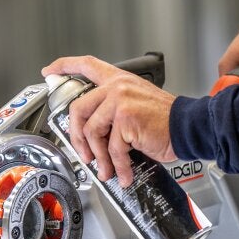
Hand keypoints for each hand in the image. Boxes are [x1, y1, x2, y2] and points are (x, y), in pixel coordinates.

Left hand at [40, 55, 175, 187]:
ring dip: (98, 157)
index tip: (50, 71)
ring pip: (92, 132)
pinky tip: (124, 174)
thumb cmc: (166, 119)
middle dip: (75, 136)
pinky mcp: (126, 120)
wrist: (188, 126)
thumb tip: (94, 133)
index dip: (65, 66)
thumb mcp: (137, 103)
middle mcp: (117, 87)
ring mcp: (120, 102)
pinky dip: (118, 167)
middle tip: (83, 153)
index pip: (87, 65)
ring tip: (107, 169)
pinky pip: (112, 150)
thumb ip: (114, 109)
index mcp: (119, 80)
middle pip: (78, 109)